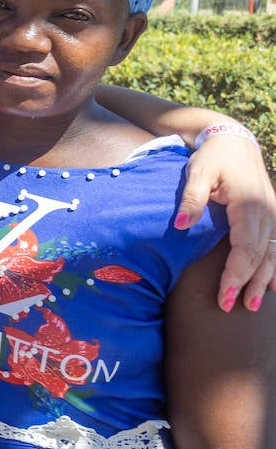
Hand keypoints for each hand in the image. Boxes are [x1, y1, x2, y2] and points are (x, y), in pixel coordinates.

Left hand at [175, 134, 275, 310]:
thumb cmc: (213, 158)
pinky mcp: (271, 215)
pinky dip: (273, 265)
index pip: (245, 249)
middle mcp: (267, 212)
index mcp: (250, 206)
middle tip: (233, 307)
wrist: (234, 141)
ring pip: (272, 253)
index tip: (224, 296)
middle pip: (260, 256)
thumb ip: (192, 199)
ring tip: (252, 304)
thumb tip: (181, 224)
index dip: (236, 275)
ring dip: (263, 279)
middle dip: (247, 283)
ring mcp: (273, 214)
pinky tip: (271, 284)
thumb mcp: (198, 172)